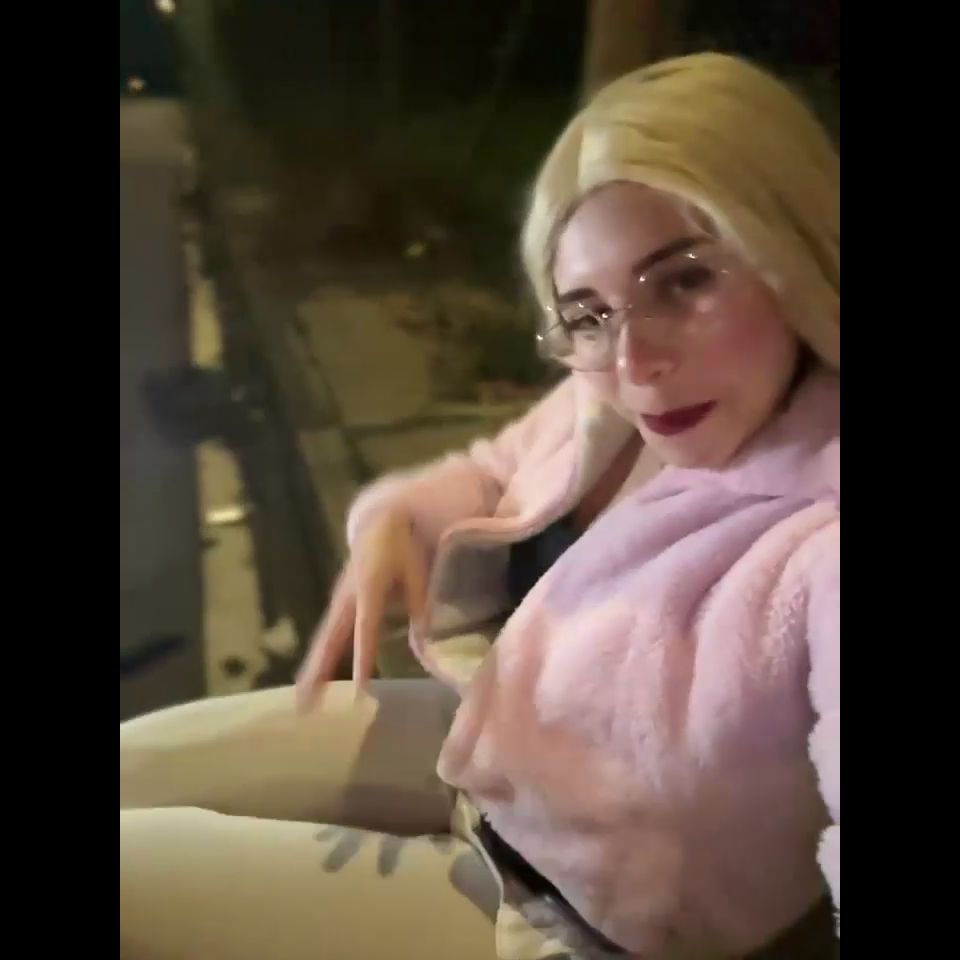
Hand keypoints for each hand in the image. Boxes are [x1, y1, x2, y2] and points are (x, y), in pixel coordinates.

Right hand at [295, 509, 427, 709]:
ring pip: (324, 639)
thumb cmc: (400, 546)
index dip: (362, 658)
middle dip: (319, 672)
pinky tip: (315, 679)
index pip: (365, 630)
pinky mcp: (338, 603)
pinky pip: (328, 634)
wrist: (378, 522)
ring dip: (314, 668)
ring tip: (304, 698)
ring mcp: (339, 601)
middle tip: (306, 703)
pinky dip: (319, 657)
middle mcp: (347, 598)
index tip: (358, 689)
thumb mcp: (416, 570)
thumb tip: (426, 637)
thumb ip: (419, 602)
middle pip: (330, 639)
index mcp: (368, 589)